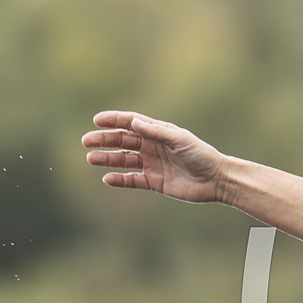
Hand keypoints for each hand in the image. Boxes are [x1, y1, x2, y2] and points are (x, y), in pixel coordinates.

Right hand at [83, 110, 230, 202]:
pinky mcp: (155, 182)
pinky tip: (107, 179)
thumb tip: (133, 123)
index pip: (131, 123)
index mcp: (159, 133)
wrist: (217, 180)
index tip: (97, 120)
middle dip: (104, 140)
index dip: (114, 120)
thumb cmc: (202, 155)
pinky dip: (120, 180)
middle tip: (86, 141)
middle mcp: (153, 147)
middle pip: (123, 141)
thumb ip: (157, 132)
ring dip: (107, 159)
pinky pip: (133, 180)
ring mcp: (153, 165)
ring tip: (91, 159)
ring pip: (124, 160)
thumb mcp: (180, 140)